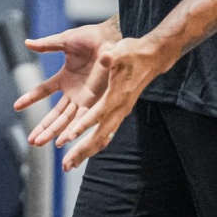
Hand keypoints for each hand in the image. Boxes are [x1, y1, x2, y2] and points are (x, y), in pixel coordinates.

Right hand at [13, 19, 119, 146]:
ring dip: (53, 132)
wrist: (111, 37)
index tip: (16, 106)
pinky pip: (81, 117)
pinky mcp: (95, 100)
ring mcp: (83, 97)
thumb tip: (26, 42)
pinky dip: (72, 129)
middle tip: (30, 140)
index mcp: (64, 77)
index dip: (30, 98)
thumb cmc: (90, 37)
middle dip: (42, 127)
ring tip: (39, 143)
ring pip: (65, 120)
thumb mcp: (65, 41)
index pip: (43, 91)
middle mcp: (73, 91)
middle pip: (54, 114)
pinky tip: (64, 140)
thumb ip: (47, 45)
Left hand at [56, 35, 166, 171]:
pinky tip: (82, 153)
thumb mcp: (121, 51)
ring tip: (68, 165)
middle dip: (82, 150)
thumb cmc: (134, 53)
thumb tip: (104, 56)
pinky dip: (92, 145)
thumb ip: (111, 56)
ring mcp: (120, 112)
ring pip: (102, 139)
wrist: (151, 58)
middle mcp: (120, 108)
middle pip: (100, 135)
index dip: (84, 125)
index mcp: (117, 95)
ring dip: (85, 152)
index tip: (68, 137)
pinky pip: (105, 134)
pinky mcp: (118, 112)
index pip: (98, 114)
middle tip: (65, 165)